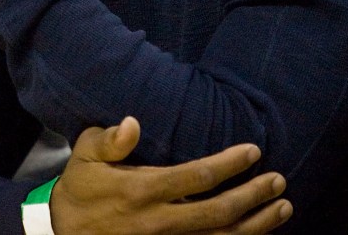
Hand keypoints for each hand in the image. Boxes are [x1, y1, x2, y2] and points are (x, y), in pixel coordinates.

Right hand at [50, 117, 291, 234]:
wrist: (64, 231)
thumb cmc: (80, 187)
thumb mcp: (85, 154)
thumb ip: (110, 140)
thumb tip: (132, 123)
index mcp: (142, 191)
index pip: (197, 177)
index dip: (230, 165)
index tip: (253, 151)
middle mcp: (159, 221)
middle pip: (219, 213)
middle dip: (253, 196)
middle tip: (279, 180)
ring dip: (257, 225)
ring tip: (282, 207)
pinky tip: (257, 233)